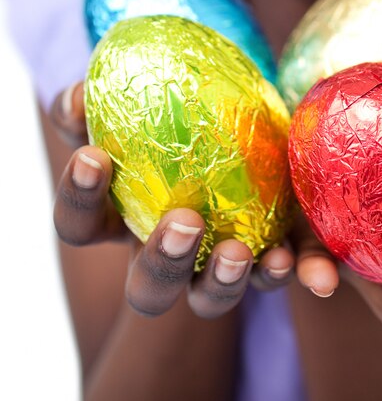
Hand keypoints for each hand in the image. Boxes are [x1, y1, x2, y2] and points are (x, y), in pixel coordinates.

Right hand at [49, 82, 294, 319]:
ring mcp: (216, 265)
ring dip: (221, 284)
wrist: (250, 121)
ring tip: (236, 253)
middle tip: (184, 222)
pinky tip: (287, 257)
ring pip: (209, 299)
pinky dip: (282, 273)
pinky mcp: (266, 257)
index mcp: (125, 219)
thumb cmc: (178, 119)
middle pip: (148, 290)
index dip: (78, 199)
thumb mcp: (138, 101)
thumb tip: (75, 100)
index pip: (82, 226)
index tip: (94, 156)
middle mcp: (168, 254)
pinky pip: (272, 277)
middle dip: (162, 263)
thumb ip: (102, 101)